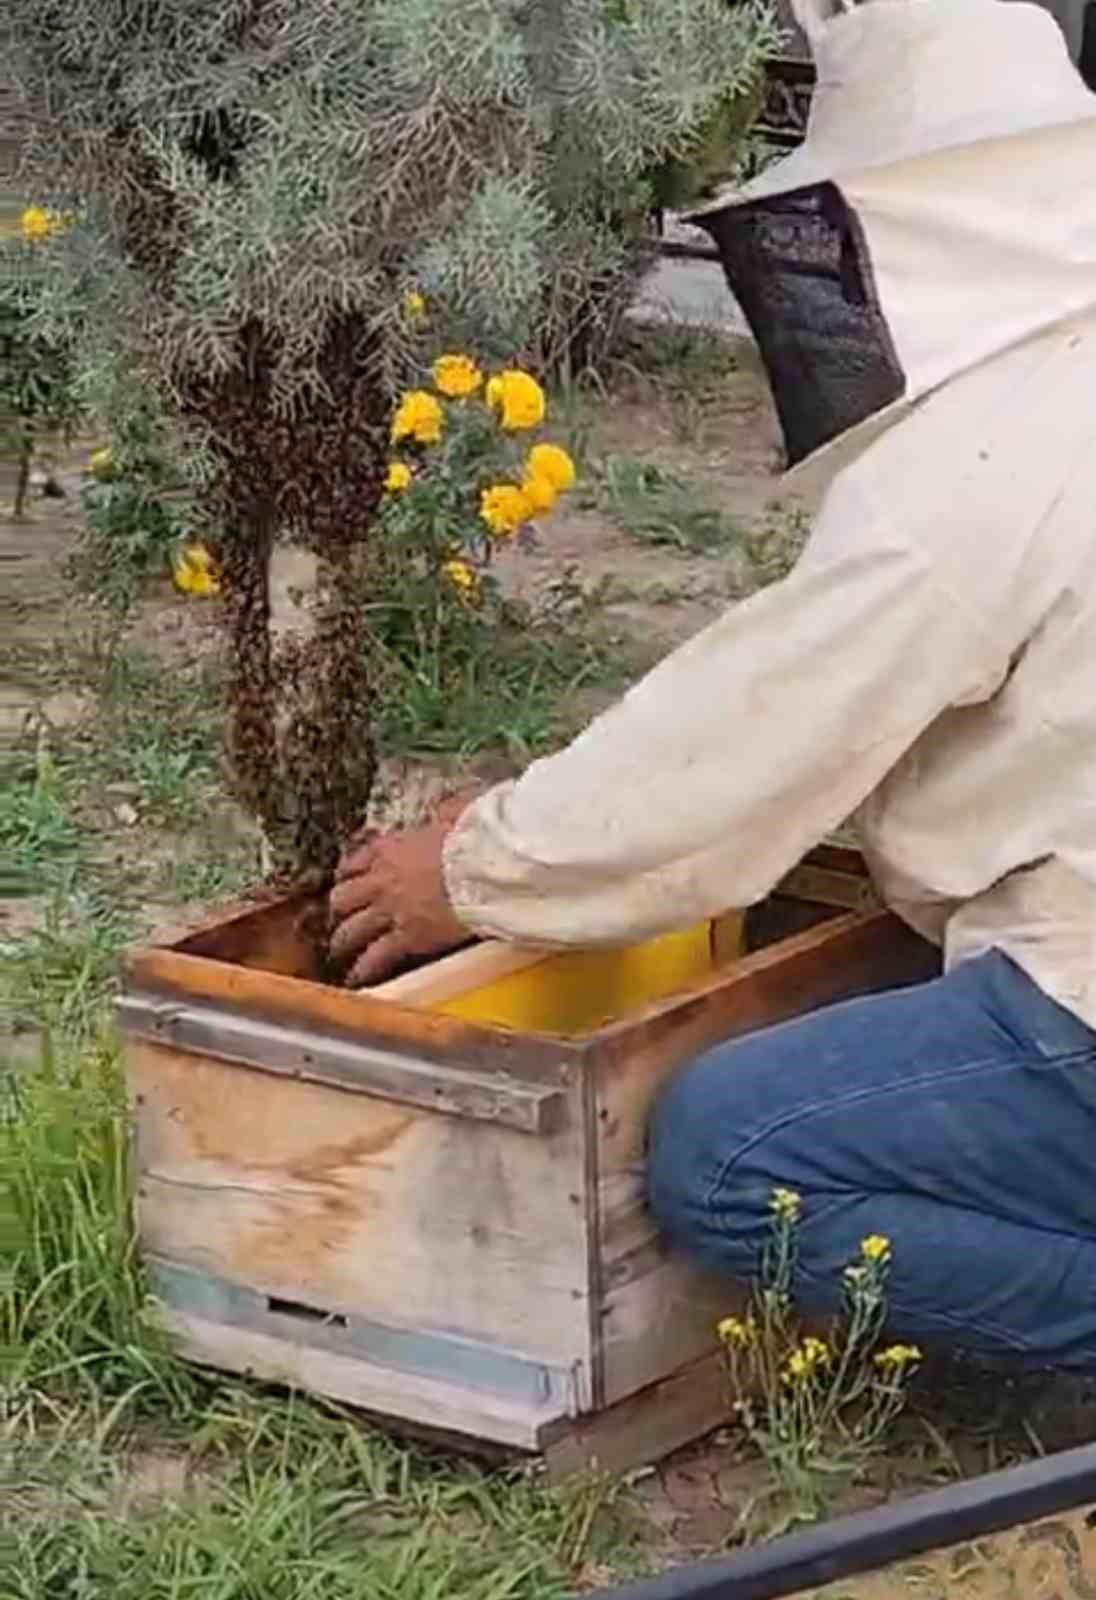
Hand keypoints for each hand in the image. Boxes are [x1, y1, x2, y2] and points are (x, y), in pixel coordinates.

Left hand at [328, 791, 477, 987]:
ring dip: (344, 941)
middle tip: (342, 918)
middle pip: (343, 898)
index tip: (348, 880)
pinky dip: (363, 969)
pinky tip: (358, 978)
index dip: (348, 873)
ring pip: (350, 930)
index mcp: (393, 848)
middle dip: (340, 910)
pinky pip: (374, 957)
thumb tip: (448, 808)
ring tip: (342, 950)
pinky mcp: (406, 937)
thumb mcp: (456, 813)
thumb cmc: (476, 839)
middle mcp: (383, 880)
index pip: (355, 861)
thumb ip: (444, 813)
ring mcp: (391, 911)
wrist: (485, 866)